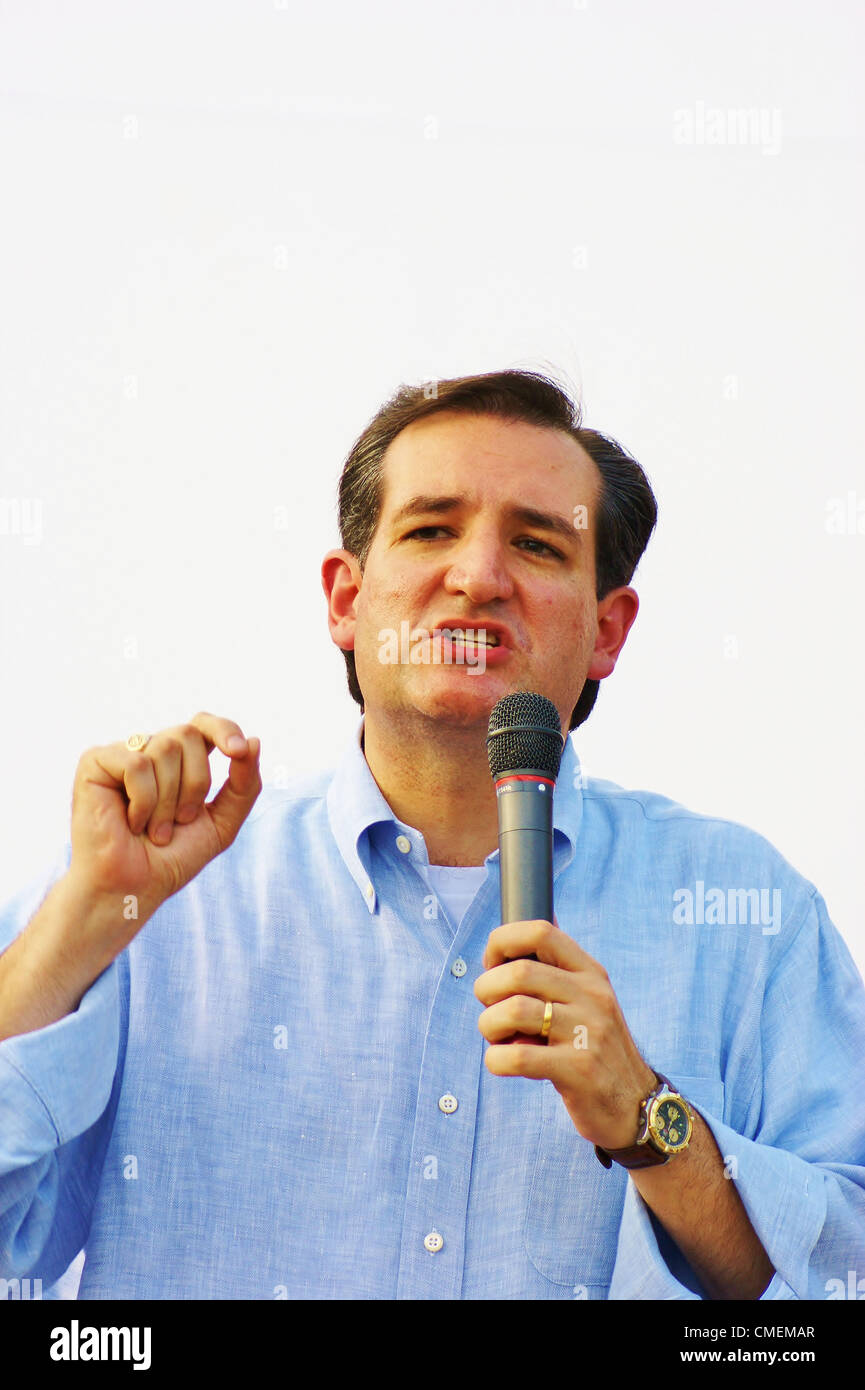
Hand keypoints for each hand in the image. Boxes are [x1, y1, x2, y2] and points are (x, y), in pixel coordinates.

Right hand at [68, 712, 261, 939]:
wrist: (134, 888)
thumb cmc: (172, 859)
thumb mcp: (222, 822)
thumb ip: (244, 785)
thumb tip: (254, 741)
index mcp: (180, 761)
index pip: (204, 725)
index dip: (224, 730)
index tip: (239, 751)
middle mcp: (151, 751)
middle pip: (188, 735)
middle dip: (195, 783)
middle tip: (180, 821)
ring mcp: (122, 754)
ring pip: (165, 748)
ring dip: (168, 800)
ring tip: (154, 830)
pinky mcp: (95, 762)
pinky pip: (137, 764)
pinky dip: (144, 800)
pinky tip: (131, 822)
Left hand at [474, 918, 655, 1150]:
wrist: (635, 1106)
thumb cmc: (595, 1049)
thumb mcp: (588, 1001)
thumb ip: (558, 971)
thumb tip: (534, 922)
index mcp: (590, 973)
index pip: (541, 931)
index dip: (503, 942)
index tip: (492, 965)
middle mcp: (592, 996)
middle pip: (518, 972)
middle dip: (487, 989)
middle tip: (491, 1011)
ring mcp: (588, 1032)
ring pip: (512, 1011)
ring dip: (489, 1026)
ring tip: (499, 1039)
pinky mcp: (579, 1070)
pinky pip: (516, 1057)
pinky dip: (496, 1060)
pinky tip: (504, 1064)